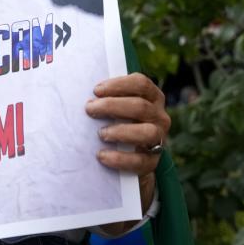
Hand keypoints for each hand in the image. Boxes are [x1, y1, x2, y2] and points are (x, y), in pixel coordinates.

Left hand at [86, 73, 169, 233]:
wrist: (131, 156)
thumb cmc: (119, 122)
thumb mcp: (118, 107)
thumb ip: (108, 97)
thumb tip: (83, 92)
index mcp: (153, 97)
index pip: (141, 83)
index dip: (118, 85)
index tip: (96, 90)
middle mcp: (160, 116)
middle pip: (141, 106)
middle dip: (112, 106)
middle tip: (89, 109)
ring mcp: (159, 139)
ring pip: (147, 132)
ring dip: (121, 131)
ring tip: (100, 134)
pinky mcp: (152, 161)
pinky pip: (140, 161)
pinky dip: (120, 158)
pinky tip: (101, 155)